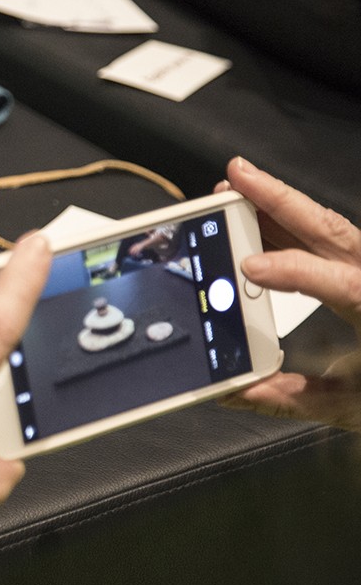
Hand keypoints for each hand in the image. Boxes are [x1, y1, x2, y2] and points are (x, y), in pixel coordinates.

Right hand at [216, 157, 360, 429]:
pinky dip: (290, 220)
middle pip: (330, 229)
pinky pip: (326, 237)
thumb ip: (291, 397)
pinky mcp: (358, 270)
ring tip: (238, 182)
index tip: (251, 266)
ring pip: (326, 225)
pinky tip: (261, 214)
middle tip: (235, 177)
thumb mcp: (350, 407)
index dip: (296, 271)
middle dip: (278, 199)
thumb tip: (235, 390)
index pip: (343, 284)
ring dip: (280, 201)